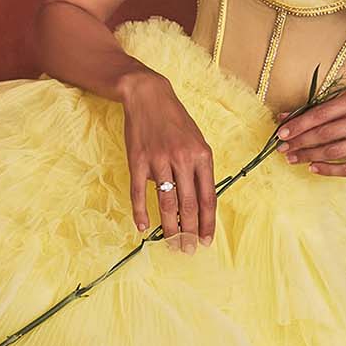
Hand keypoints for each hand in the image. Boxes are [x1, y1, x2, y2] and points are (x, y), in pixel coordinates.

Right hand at [121, 72, 215, 249]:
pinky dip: (141, 212)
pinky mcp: (138, 161)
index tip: (207, 240)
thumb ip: (200, 169)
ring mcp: (159, 160)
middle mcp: (182, 159)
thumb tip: (201, 201)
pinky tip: (143, 227)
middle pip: (188, 205)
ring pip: (166, 203)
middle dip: (190, 232)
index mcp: (202, 156)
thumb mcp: (197, 141)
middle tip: (188, 250)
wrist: (148, 96)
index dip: (208, 222)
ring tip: (172, 244)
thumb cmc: (176, 121)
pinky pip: (140, 192)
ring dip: (169, 228)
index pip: (208, 197)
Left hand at [275, 84, 345, 175]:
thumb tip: (286, 118)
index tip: (281, 133)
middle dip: (300, 142)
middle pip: (325, 134)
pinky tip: (313, 167)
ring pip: (333, 151)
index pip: (322, 113)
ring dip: (308, 156)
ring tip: (293, 158)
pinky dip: (327, 169)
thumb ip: (320, 108)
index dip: (299, 124)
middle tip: (282, 148)